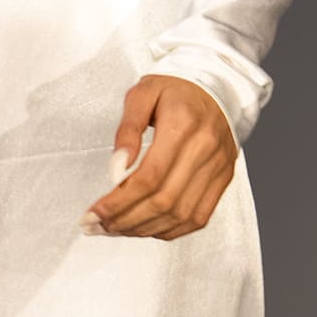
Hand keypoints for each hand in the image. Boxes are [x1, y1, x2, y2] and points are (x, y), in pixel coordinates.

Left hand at [86, 76, 237, 241]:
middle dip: (125, 220)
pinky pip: (198, 217)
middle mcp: (205, 149)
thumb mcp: (142, 93)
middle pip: (163, 201)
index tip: (93, 213)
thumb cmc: (173, 89)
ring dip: (143, 229)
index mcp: (183, 124)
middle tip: (97, 226)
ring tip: (114, 229)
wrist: (216, 86)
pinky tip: (144, 228)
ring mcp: (218, 167)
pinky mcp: (223, 179)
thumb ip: (127, 129)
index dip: (119, 202)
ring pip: (180, 215)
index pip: (149, 177)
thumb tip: (117, 168)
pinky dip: (169, 230)